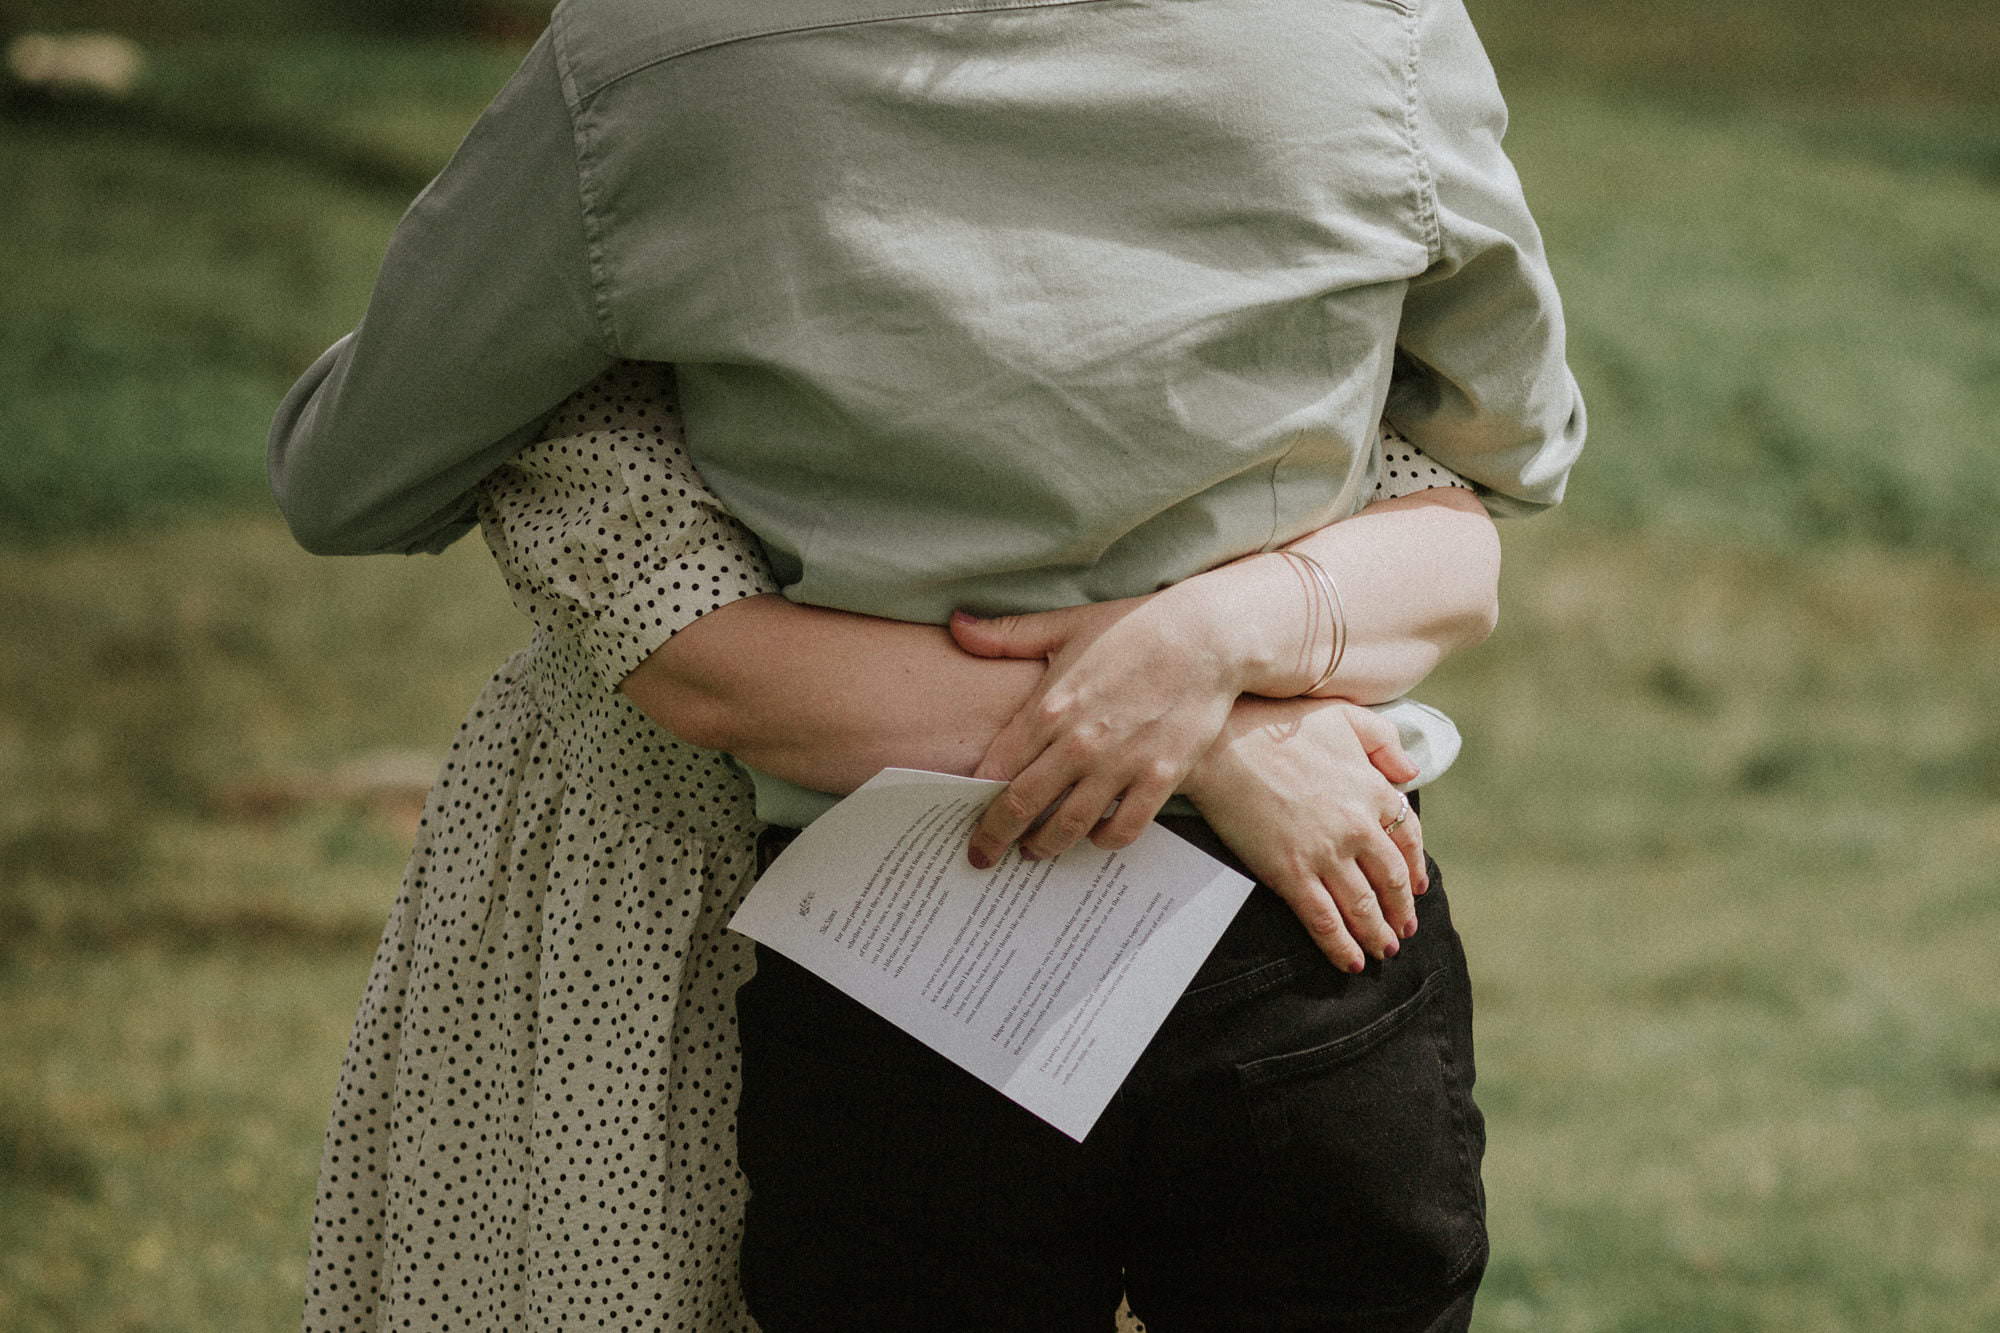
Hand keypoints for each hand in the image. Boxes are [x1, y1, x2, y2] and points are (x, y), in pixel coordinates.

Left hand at [951, 594, 1244, 865]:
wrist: (1209, 635)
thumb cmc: (1135, 627)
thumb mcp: (1066, 624)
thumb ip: (1008, 635)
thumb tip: (957, 626)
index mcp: (1050, 706)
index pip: (996, 767)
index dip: (973, 797)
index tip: (964, 813)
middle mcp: (1081, 741)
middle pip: (1022, 806)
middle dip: (996, 838)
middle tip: (983, 856)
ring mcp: (1122, 763)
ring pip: (1069, 826)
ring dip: (1045, 847)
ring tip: (1034, 851)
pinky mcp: (1161, 778)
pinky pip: (1125, 828)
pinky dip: (1104, 841)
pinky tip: (1095, 835)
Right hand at [1181, 697, 1426, 972]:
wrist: (1222, 744)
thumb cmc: (1277, 722)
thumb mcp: (1342, 715)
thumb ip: (1384, 740)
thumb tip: (1411, 771)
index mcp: (1372, 788)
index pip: (1408, 837)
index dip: (1415, 866)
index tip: (1415, 887)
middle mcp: (1358, 826)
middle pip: (1391, 880)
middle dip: (1400, 910)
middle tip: (1403, 930)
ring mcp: (1326, 853)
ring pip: (1363, 906)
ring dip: (1377, 934)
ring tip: (1383, 952)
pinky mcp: (1291, 873)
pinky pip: (1324, 919)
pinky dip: (1340, 945)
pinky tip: (1350, 961)